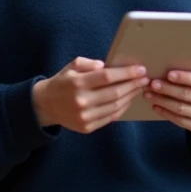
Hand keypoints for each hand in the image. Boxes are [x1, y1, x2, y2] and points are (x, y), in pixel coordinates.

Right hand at [32, 57, 148, 132]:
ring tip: (139, 88)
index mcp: (77, 83)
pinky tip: (128, 100)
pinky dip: (122, 108)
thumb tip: (106, 66)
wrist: (46, 105)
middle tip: (144, 79)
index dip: (126, 73)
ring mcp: (84, 116)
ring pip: (115, 107)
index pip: (108, 77)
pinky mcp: (87, 127)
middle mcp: (81, 101)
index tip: (140, 69)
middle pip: (115, 93)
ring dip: (130, 97)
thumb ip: (88, 63)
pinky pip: (110, 117)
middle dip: (133, 85)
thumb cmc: (63, 82)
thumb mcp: (71, 66)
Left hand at [144, 65, 190, 134]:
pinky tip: (156, 106)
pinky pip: (180, 121)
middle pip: (187, 95)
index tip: (168, 74)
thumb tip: (172, 60)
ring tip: (149, 94)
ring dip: (162, 101)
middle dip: (167, 89)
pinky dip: (166, 113)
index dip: (184, 77)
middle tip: (152, 84)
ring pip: (181, 109)